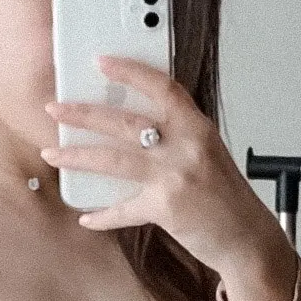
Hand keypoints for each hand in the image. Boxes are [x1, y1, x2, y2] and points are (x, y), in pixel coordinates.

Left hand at [42, 56, 299, 300]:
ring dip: (77, 156)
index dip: (130, 72)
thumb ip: (175, 135)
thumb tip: (127, 127)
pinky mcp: (166, 208)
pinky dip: (102, 215)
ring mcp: (175, 177)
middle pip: (125, 122)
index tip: (101, 61)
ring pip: (114, 160)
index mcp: (198, 127)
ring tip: (52, 153)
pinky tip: (86, 216)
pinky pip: (123, 210)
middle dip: (83, 114)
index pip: (162, 87)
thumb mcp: (206, 153)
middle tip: (55, 108)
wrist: (247, 238)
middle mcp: (187, 147)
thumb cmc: (225, 196)